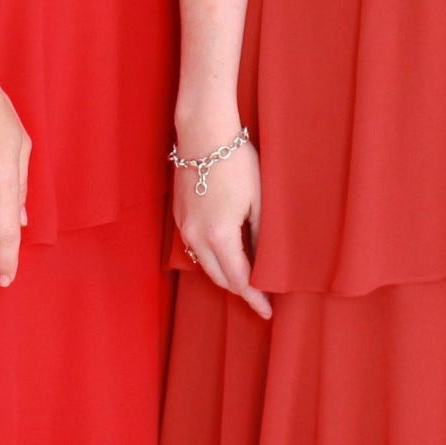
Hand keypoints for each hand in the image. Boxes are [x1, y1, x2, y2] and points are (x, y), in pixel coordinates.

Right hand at [172, 132, 270, 319]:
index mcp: (218, 236)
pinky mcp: (178, 215)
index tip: (267, 311)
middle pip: (219, 277)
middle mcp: (195, 237)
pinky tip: (226, 252)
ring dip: (224, 273)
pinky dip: (211, 256)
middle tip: (261, 296)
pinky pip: (194, 247)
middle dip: (240, 289)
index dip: (254, 298)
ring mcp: (183, 226)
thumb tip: (265, 260)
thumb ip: (261, 236)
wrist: (203, 132)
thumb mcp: (259, 201)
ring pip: (204, 264)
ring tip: (246, 276)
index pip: (239, 280)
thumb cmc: (236, 162)